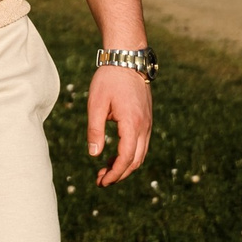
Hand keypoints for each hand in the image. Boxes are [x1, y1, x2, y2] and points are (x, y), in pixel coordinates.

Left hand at [86, 64, 152, 186]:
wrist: (127, 60)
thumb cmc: (109, 80)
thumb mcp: (96, 104)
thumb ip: (95, 130)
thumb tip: (94, 155)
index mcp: (132, 124)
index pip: (126, 158)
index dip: (115, 173)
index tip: (102, 181)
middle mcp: (144, 127)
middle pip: (136, 161)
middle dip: (119, 174)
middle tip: (101, 180)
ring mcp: (147, 124)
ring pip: (140, 154)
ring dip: (125, 166)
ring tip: (105, 171)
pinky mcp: (146, 120)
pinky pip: (141, 144)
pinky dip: (130, 155)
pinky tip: (115, 156)